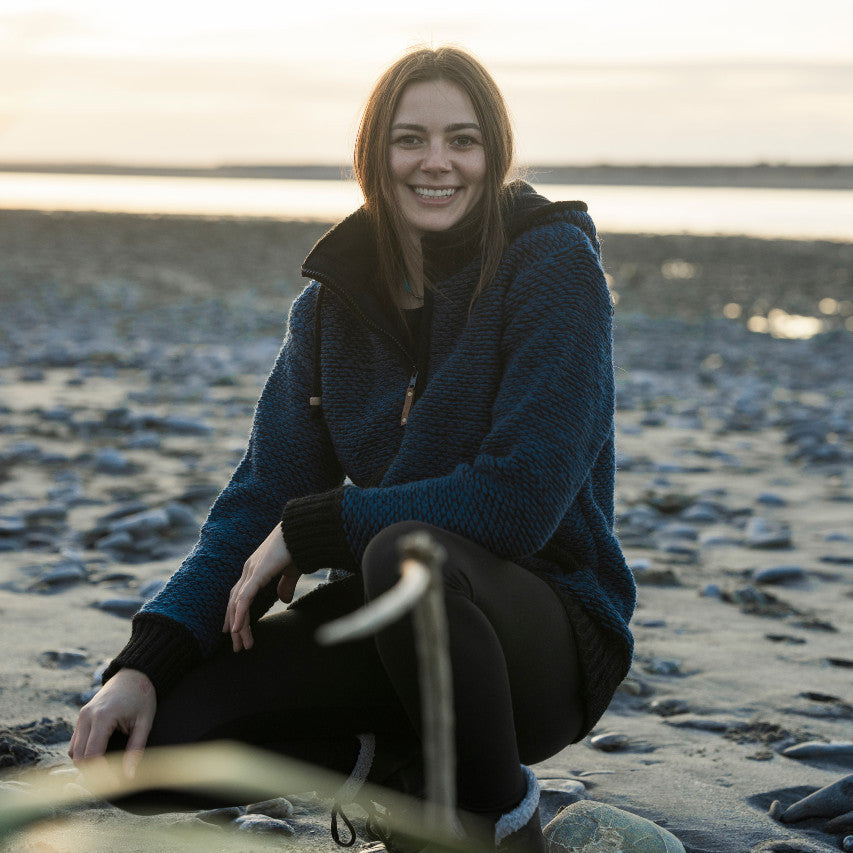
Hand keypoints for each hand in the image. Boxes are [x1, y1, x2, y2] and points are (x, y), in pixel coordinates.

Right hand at [68, 668, 155, 779]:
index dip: (101, 774)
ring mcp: (81, 716)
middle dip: (93, 773)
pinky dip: (84, 754)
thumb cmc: (142, 696)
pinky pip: (75, 742)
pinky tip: (100, 758)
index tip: (115, 785)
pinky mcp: (81, 717)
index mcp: (102, 717)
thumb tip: (129, 776)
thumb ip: (136, 748)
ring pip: (74, 752)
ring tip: (107, 772)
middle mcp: (86, 717)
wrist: (134, 674)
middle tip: (111, 782)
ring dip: (86, 765)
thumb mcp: (145, 721)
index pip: (93, 756)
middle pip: (80, 757)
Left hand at [223, 522, 299, 651]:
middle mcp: (248, 570)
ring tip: (240, 644)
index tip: (233, 631)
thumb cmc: (298, 547)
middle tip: (236, 645)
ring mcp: (251, 571)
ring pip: (238, 604)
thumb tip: (284, 600)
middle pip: (235, 602)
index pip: (239, 595)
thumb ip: (285, 585)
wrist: (302, 531)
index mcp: (254, 569)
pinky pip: (244, 598)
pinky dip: (239, 614)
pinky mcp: (257, 573)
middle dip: (234, 625)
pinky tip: (236, 629)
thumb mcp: (290, 571)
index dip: (234, 612)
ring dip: (238, 625)